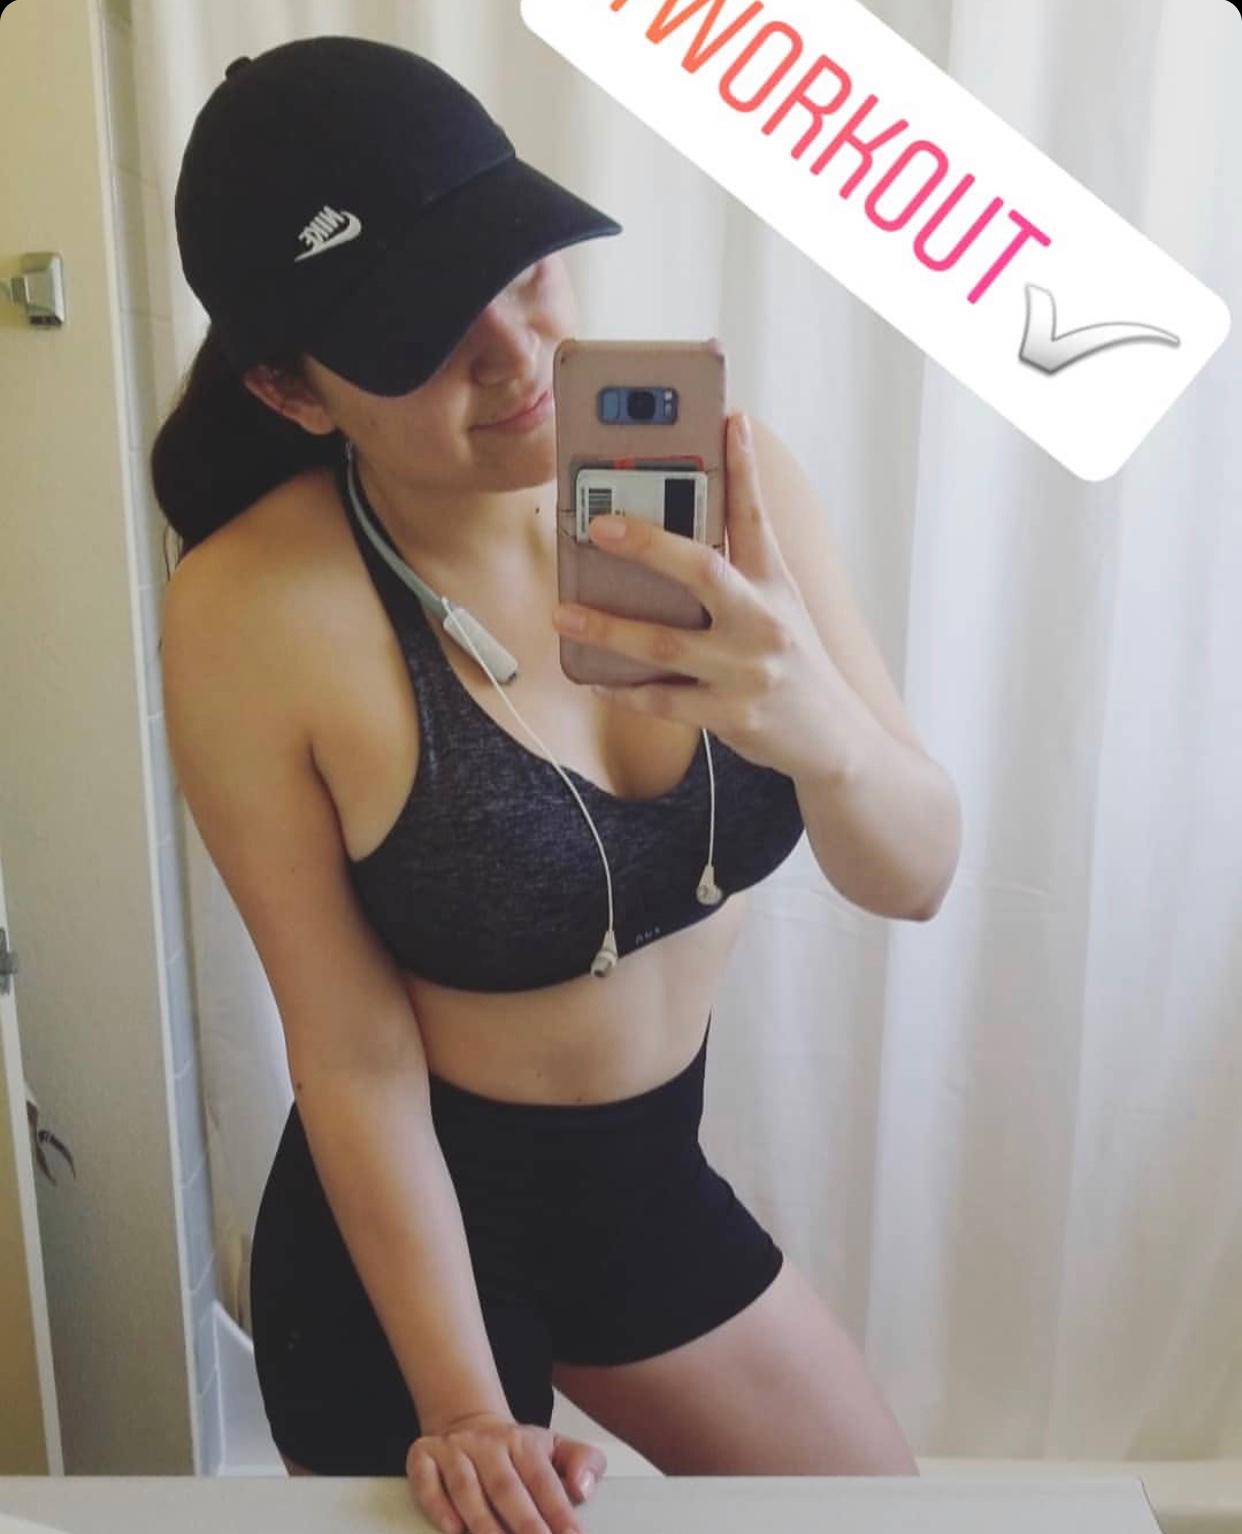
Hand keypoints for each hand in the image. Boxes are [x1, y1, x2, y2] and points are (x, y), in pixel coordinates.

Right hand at [406, 1410, 606, 1533]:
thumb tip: (583, 1489)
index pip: (542, 1479)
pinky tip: (454, 1530)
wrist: (467, 1420)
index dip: (557, 1511)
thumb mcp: (554, 1446)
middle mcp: (486, 1443)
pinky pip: (427, 1484)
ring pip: (466, 1489)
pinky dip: (439, 1508)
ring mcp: (452, 1450)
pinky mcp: (423, 1457)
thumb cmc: (515, 1449)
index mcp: (522, 1442)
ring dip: (483, 1524)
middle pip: (505, 1487)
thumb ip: (582, 1461)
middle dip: (524, 1523)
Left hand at [551, 411, 844, 778]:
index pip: (758, 516)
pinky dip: (621, 688)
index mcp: (776, 585)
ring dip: (606, 627)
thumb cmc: (793, 663)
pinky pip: (661, 698)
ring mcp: (747, 670)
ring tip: (562, 613)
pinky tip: (592, 676)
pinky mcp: (731, 715)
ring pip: (664, 643)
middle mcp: (764, 622)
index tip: (730, 418)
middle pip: (702, 570)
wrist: (834, 739)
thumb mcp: (780, 608)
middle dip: (647, 544)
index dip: (744, 466)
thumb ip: (739, 574)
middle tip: (598, 525)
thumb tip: (675, 538)